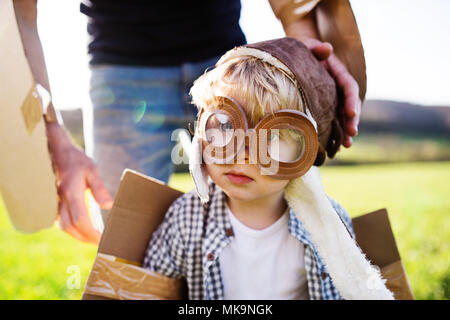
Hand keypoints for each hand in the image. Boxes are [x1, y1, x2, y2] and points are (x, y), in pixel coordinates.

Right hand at [46, 122, 112, 243]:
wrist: (56, 151)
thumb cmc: (76, 160)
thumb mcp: (92, 170)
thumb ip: (99, 188)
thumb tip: (108, 206)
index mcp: (71, 192)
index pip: (80, 220)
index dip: (91, 233)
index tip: (102, 238)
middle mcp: (60, 200)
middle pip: (70, 227)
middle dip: (84, 238)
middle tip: (98, 243)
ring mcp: (54, 202)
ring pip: (63, 226)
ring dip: (77, 235)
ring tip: (92, 238)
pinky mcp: (53, 202)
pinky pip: (60, 220)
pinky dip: (71, 227)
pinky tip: (81, 228)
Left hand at [303, 38, 360, 147]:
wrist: (293, 56)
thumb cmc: (300, 50)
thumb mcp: (306, 46)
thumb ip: (316, 48)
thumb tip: (327, 49)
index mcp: (337, 72)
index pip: (349, 86)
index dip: (351, 99)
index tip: (350, 113)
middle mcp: (337, 86)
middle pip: (349, 104)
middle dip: (352, 120)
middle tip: (352, 134)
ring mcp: (331, 97)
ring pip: (342, 116)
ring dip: (345, 130)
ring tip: (346, 146)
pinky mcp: (323, 106)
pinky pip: (331, 120)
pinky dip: (333, 132)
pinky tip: (333, 146)